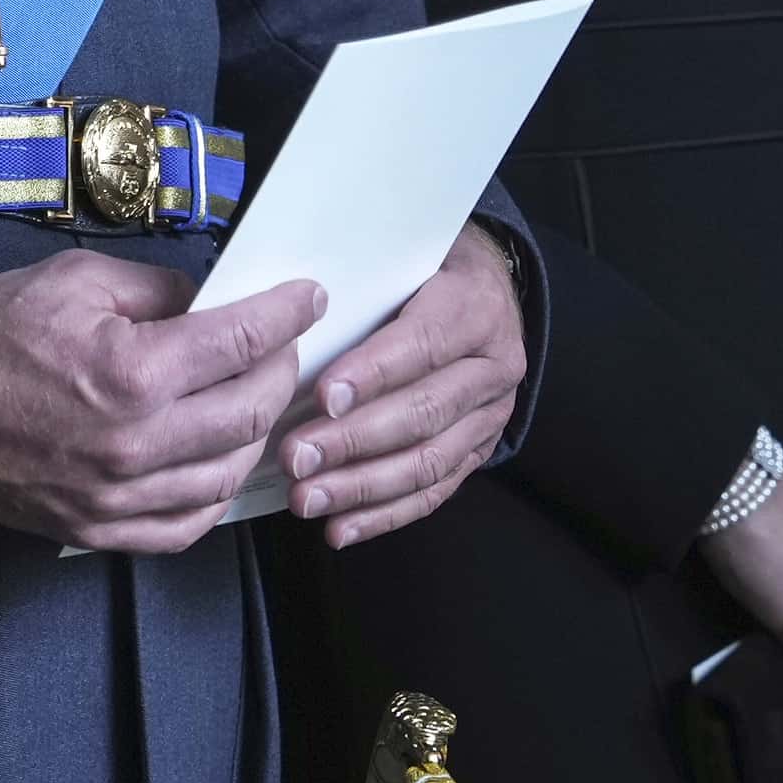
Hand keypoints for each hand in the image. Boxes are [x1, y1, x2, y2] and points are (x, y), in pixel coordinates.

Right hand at [0, 250, 323, 553]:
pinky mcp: (97, 528)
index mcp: (133, 373)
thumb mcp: (76, 281)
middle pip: (249, 411)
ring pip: (228, 474)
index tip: (306, 297)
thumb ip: (158, 291)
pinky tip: (219, 463)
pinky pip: (184, 526)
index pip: (241, 343)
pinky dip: (215, 495)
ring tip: (257, 398)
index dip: (286, 314)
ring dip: (256, 433)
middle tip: (283, 344)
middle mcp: (135, 444)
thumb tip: (212, 302)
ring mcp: (118, 497)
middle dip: (281, 370)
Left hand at [282, 226, 528, 549]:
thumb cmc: (427, 269)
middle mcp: (493, 365)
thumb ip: (364, 282)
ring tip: (308, 497)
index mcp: (474, 307)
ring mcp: (490, 415)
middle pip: (423, 411)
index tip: (323, 395)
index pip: (423, 343)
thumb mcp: (406, 254)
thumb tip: (289, 312)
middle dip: (354, 440)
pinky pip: (432, 492)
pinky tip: (340, 528)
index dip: (373, 372)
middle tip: (298, 456)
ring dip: (362, 487)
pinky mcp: (479, 451)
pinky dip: (383, 515)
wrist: (489, 287)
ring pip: (427, 461)